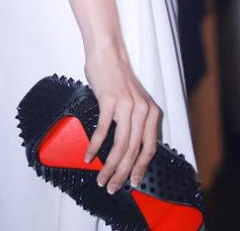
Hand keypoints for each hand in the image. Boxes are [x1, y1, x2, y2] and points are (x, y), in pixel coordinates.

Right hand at [84, 42, 160, 193]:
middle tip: (111, 186)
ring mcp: (127, 106)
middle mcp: (142, 110)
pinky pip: (103, 130)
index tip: (133, 182)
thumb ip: (135, 122)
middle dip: (122, 173)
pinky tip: (88, 155)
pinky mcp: (110, 101)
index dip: (141, 168)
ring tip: (100, 178)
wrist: (107, 53)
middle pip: (133, 151)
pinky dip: (94, 146)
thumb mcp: (134, 101)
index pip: (149, 148)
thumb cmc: (117, 77)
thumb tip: (128, 148)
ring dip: (109, 166)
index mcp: (150, 112)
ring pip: (120, 145)